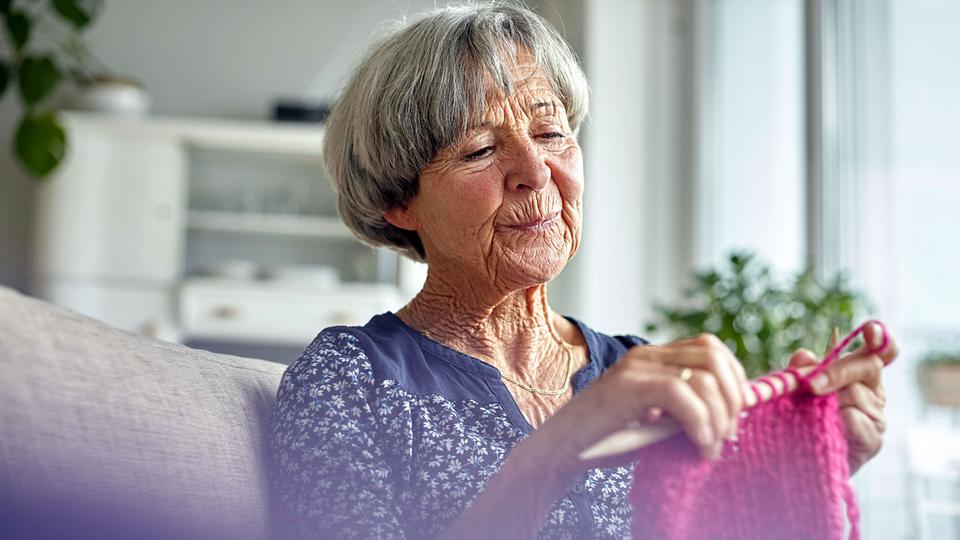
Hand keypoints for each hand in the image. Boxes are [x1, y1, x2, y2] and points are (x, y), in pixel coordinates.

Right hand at [527, 333, 747, 480]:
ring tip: (711, 447)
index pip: (711, 348)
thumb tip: (731, 418)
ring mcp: (636, 368)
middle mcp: (646, 354)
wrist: (560, 449)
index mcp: (653, 357)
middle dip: (733, 400)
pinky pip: (683, 395)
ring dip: (719, 418)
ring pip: (704, 377)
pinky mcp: (628, 386)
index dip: (735, 380)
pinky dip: (701, 423)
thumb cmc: (606, 439)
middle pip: (715, 357)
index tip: (734, 417)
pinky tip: (698, 445)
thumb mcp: (655, 420)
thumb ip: (684, 410)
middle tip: (727, 436)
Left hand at [787, 322, 899, 473]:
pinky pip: (855, 421)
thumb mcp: (797, 390)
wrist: (802, 461)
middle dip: (838, 371)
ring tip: (811, 415)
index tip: (870, 331)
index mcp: (859, 372)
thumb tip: (804, 355)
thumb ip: (801, 371)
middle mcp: (874, 390)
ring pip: (855, 394)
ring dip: (828, 401)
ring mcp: (877, 415)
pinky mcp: (873, 439)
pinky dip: (836, 423)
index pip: (881, 349)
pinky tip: (826, 430)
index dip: (880, 337)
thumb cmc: (801, 419)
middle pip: (867, 365)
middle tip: (811, 386)